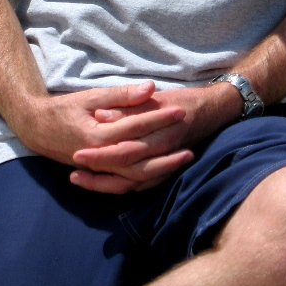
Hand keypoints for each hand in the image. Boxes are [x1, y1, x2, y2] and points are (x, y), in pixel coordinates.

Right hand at [15, 81, 194, 192]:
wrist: (36, 129)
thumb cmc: (63, 109)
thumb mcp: (90, 96)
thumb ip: (120, 95)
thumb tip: (150, 88)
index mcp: (97, 136)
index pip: (135, 128)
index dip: (159, 119)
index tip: (180, 109)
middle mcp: (100, 158)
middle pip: (141, 159)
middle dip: (168, 147)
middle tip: (190, 134)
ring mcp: (100, 170)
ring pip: (137, 177)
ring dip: (163, 168)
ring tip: (186, 155)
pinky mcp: (100, 175)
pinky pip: (128, 183)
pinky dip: (148, 179)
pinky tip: (165, 170)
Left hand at [70, 81, 242, 193]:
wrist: (212, 110)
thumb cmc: (180, 100)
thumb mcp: (154, 98)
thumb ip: (128, 106)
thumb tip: (101, 116)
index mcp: (157, 132)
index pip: (124, 148)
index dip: (100, 154)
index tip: (77, 154)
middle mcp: (160, 152)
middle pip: (125, 170)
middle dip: (98, 173)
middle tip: (73, 173)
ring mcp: (163, 164)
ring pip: (132, 183)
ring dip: (105, 185)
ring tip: (80, 181)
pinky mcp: (164, 170)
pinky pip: (142, 185)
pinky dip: (122, 188)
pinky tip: (104, 186)